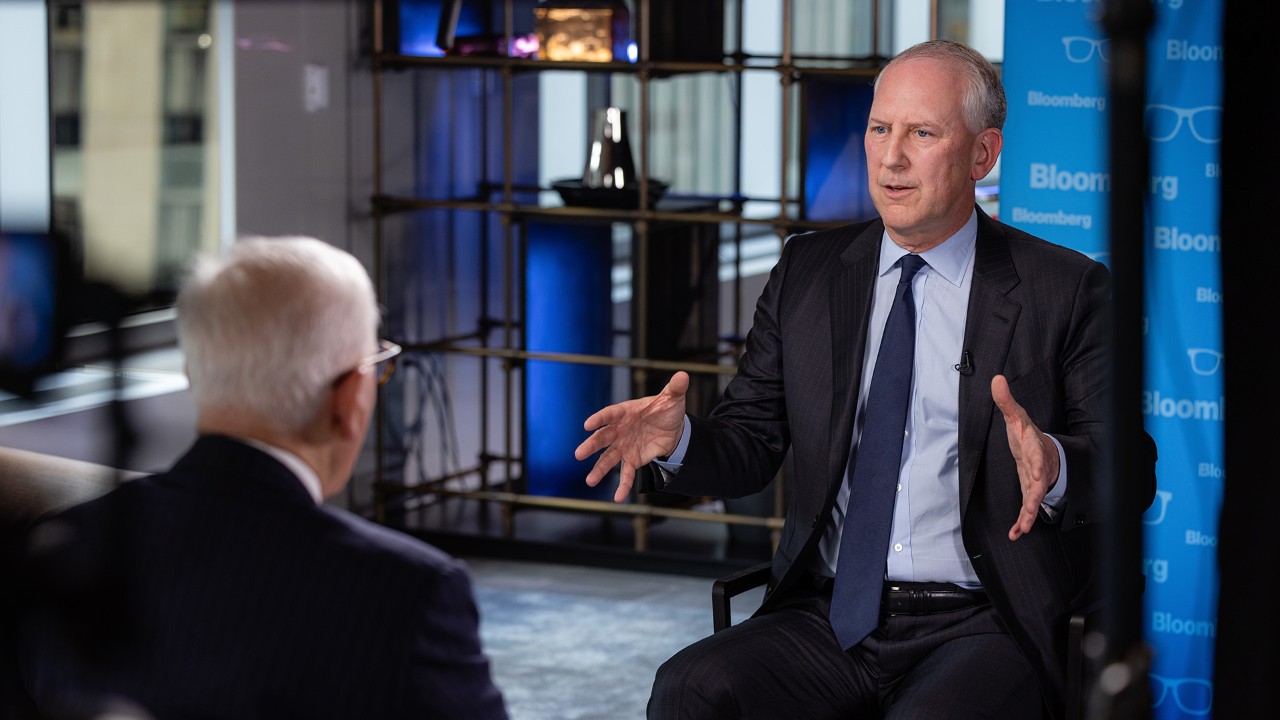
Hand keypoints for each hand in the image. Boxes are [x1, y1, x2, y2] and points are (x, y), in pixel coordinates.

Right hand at [574, 372, 689, 502]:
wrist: (672, 428)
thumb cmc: (666, 409)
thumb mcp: (672, 398)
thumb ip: (675, 388)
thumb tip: (683, 375)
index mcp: (625, 411)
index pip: (610, 414)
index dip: (599, 419)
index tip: (587, 425)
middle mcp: (620, 430)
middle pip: (603, 438)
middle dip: (591, 446)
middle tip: (579, 454)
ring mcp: (624, 446)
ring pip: (608, 458)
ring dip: (599, 469)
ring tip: (590, 481)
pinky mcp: (632, 460)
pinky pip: (626, 474)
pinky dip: (623, 486)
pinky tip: (618, 498)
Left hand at [991, 374, 1059, 540]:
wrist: (1042, 450)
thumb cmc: (1027, 434)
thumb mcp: (1016, 417)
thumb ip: (1006, 401)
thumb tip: (996, 379)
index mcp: (1033, 447)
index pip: (1036, 454)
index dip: (1037, 463)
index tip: (1038, 472)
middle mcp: (1037, 466)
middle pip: (1038, 482)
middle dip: (1036, 493)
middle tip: (1032, 504)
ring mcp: (1035, 482)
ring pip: (1034, 499)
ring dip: (1029, 514)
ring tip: (1023, 527)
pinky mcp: (1030, 492)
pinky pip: (1027, 509)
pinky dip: (1021, 522)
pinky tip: (1015, 534)